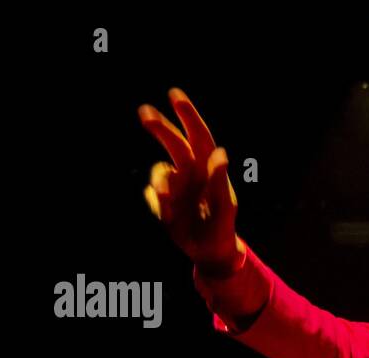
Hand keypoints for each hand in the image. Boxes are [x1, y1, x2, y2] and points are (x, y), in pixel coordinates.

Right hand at [137, 88, 239, 266]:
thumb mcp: (225, 207)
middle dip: (161, 128)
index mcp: (209, 170)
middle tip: (143, 112)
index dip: (188, 116)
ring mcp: (176, 186)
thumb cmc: (223, 227)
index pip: (199, 137)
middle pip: (174, 144)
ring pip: (159, 172)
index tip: (174, 94)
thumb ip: (220, 181)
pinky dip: (157, 204)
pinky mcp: (163, 201)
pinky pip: (153, 195)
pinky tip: (168, 218)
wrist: (210, 252)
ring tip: (166, 204)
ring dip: (160, 183)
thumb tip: (220, 153)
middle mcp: (191, 173)